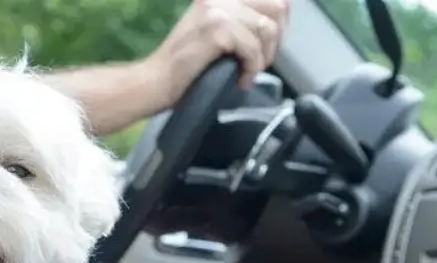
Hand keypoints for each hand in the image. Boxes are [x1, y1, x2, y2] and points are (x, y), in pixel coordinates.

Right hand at [149, 0, 290, 100]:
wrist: (155, 81)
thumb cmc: (186, 65)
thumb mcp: (216, 31)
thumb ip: (242, 19)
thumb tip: (281, 18)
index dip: (281, 21)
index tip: (268, 45)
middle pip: (278, 7)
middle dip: (275, 40)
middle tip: (258, 62)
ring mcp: (217, 10)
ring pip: (267, 30)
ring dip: (263, 58)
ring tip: (246, 72)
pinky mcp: (216, 30)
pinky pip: (253, 49)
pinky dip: (251, 69)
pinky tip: (239, 80)